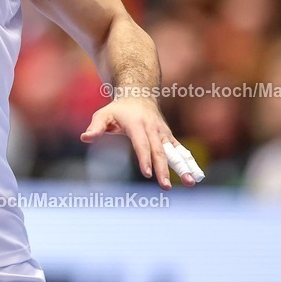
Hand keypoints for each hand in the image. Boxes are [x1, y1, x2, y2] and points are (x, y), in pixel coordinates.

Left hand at [81, 97, 204, 189]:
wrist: (139, 95)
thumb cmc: (118, 109)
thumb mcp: (103, 114)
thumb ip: (95, 127)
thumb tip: (85, 138)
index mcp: (137, 124)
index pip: (141, 144)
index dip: (145, 158)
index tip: (147, 174)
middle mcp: (153, 129)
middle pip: (159, 151)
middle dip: (163, 169)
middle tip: (166, 186)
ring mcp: (163, 133)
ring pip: (175, 151)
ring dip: (184, 166)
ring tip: (191, 182)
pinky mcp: (169, 137)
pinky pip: (181, 150)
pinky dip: (189, 162)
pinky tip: (195, 176)